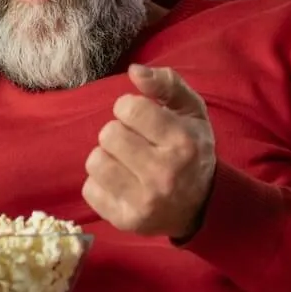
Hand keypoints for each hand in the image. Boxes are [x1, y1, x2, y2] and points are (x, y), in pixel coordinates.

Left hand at [83, 64, 216, 240]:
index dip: (128, 108)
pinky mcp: (127, 221)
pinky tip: (122, 184)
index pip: (129, 108)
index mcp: (182, 142)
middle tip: (134, 143)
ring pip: (95, 161)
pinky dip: (100, 184)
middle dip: (118, 133)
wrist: (201, 206)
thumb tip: (134, 70)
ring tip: (125, 162)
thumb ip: (166, 84)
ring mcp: (145, 201)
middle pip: (108, 134)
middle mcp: (164, 173)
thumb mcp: (190, 111)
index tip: (139, 118)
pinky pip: (89, 189)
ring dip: (106, 157)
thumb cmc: (191, 149)